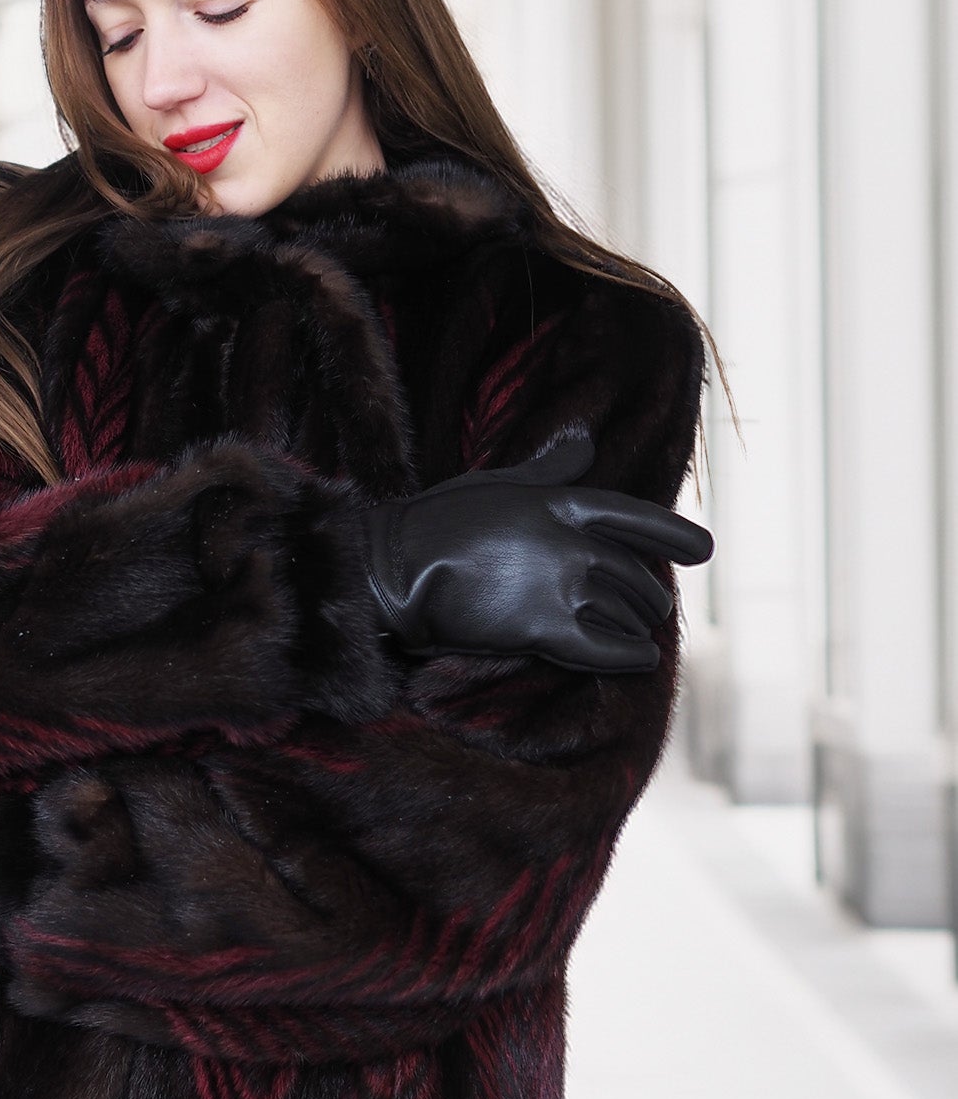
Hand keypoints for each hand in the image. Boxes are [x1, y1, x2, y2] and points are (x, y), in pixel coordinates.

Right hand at [356, 432, 713, 672]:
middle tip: (650, 608)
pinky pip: (607, 649)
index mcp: (562, 503)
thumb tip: (583, 439)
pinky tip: (640, 658)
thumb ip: (549, 468)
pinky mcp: (545, 630)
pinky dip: (630, 656)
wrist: (394, 568)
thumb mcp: (498, 482)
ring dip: (638, 625)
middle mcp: (572, 543)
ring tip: (639, 633)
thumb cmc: (437, 522)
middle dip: (648, 595)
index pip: (638, 519)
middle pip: (636, 575)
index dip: (676, 536)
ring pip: (626, 612)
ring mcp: (562, 587)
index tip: (704, 551)